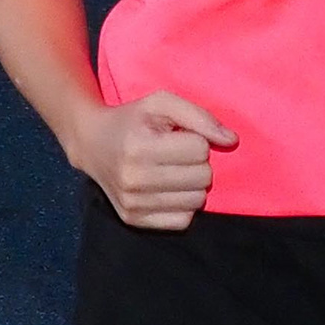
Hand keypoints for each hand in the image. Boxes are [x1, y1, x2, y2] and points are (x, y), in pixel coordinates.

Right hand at [70, 92, 236, 230]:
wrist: (92, 144)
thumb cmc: (132, 120)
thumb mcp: (160, 103)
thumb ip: (199, 116)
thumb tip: (231, 141)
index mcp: (139, 146)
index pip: (200, 149)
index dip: (195, 139)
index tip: (177, 137)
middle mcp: (134, 178)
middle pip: (203, 177)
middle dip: (197, 163)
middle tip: (176, 155)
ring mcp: (133, 203)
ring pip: (197, 201)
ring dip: (192, 185)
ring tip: (173, 171)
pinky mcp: (134, 220)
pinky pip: (183, 221)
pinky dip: (182, 205)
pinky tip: (168, 190)